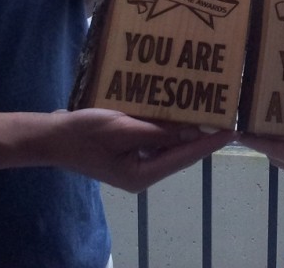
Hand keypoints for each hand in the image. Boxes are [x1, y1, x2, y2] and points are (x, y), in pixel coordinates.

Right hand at [52, 109, 233, 192]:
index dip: (209, 142)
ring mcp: (134, 163)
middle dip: (200, 133)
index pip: (185, 156)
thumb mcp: (123, 129)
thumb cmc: (85, 133)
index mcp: (142, 174)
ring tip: (206, 108)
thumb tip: (191, 130)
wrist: (52, 136)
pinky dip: (165, 124)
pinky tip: (175, 108)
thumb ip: (158, 131)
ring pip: (168, 143)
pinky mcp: (127, 151)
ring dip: (183, 127)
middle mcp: (143, 172)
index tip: (232, 130)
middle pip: (179, 151)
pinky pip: (153, 138)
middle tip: (223, 114)